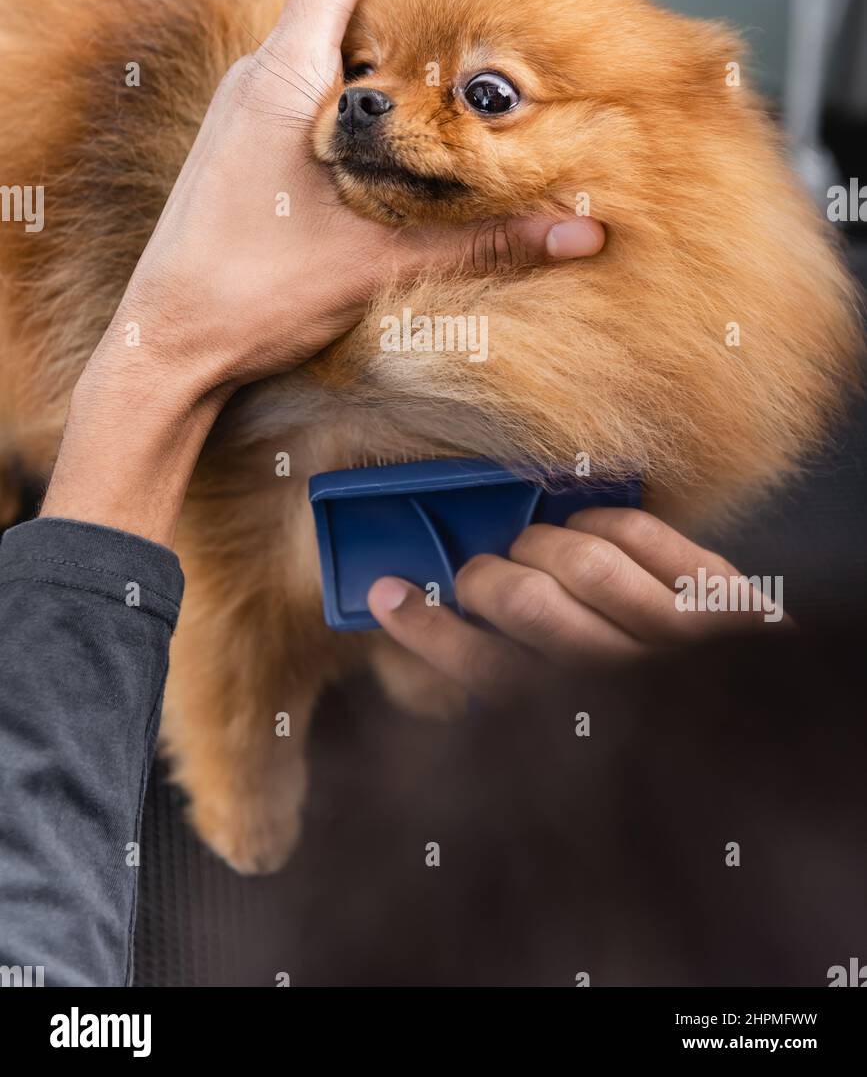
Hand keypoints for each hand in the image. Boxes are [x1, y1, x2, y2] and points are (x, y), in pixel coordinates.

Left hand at [99, 0, 604, 397]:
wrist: (168, 349)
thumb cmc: (249, 296)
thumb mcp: (381, 261)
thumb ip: (484, 241)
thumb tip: (579, 234)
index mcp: (281, 81)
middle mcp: (256, 83)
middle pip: (340, 1)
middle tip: (487, 4)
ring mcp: (245, 116)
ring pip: (326, 52)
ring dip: (389, 51)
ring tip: (458, 62)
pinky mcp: (244, 150)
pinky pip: (311, 94)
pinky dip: (363, 96)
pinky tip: (405, 132)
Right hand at [367, 508, 790, 702]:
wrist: (753, 729)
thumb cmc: (637, 723)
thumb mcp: (570, 725)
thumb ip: (514, 680)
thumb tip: (447, 614)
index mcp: (581, 727)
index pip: (486, 674)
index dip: (427, 628)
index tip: (388, 594)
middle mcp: (631, 684)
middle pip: (526, 605)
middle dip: (484, 576)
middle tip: (480, 575)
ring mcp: (682, 636)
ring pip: (581, 558)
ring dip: (540, 542)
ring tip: (533, 551)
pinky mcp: (722, 596)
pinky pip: (638, 534)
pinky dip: (599, 521)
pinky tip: (588, 532)